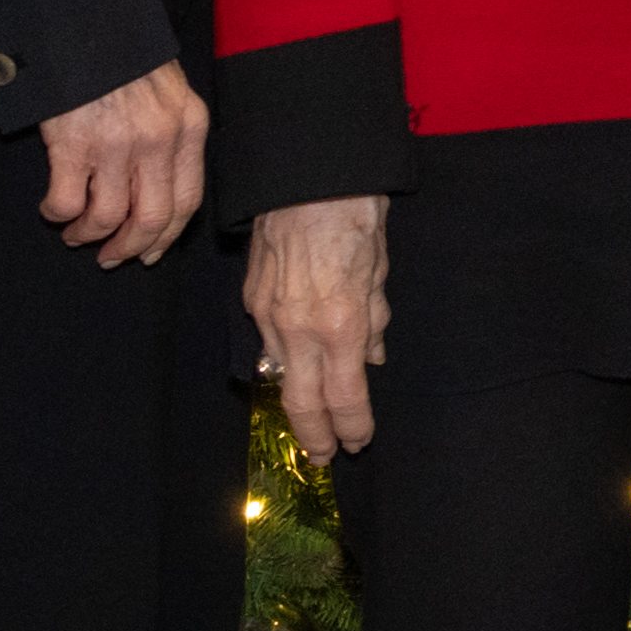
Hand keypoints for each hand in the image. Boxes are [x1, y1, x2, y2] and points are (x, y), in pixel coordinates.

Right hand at [35, 59, 208, 268]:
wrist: (86, 21)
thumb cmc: (125, 56)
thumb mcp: (169, 89)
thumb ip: (173, 131)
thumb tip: (162, 181)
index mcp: (189, 127)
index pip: (188, 201)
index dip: (167, 236)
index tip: (149, 252)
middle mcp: (159, 139)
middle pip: (152, 219)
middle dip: (129, 247)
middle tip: (110, 256)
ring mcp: (117, 143)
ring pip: (108, 218)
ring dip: (88, 235)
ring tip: (75, 234)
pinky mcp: (73, 143)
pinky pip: (67, 202)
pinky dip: (58, 214)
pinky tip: (54, 209)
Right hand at [249, 194, 390, 458]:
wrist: (307, 173)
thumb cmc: (354, 214)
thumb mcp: (379, 272)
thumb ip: (374, 322)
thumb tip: (371, 358)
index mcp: (340, 323)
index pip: (345, 397)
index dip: (353, 426)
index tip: (359, 441)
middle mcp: (299, 327)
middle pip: (301, 404)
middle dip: (315, 436)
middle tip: (326, 456)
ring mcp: (268, 314)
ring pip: (280, 375)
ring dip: (298, 399)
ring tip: (313, 417)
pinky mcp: (251, 298)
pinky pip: (268, 342)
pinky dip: (284, 361)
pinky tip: (296, 366)